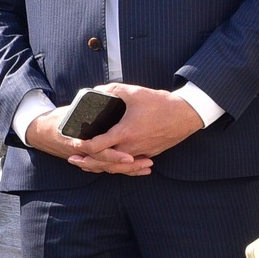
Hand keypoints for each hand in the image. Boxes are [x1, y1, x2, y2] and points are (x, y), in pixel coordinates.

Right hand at [25, 108, 149, 175]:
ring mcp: (86, 159)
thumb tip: (104, 94)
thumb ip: (87, 106)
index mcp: (78, 143)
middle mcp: (83, 154)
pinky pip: (107, 168)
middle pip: (108, 166)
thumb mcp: (70, 112)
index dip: (115, 156)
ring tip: (147, 166)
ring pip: (109, 169)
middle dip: (128, 167)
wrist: (39, 133)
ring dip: (129, 170)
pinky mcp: (90, 160)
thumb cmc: (55, 121)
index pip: (99, 153)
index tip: (129, 157)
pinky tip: (137, 169)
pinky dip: (122, 170)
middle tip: (147, 163)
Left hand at [80, 83, 203, 161]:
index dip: (82, 146)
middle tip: (72, 158)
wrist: (186, 114)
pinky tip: (108, 165)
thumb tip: (96, 90)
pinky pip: (128, 166)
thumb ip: (113, 90)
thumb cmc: (161, 103)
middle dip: (85, 162)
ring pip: (116, 167)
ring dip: (99, 166)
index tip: (74, 142)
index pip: (97, 146)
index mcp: (125, 133)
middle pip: (103, 162)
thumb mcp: (135, 92)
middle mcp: (131, 147)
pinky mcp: (148, 155)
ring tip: (85, 164)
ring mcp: (140, 153)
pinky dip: (116, 167)